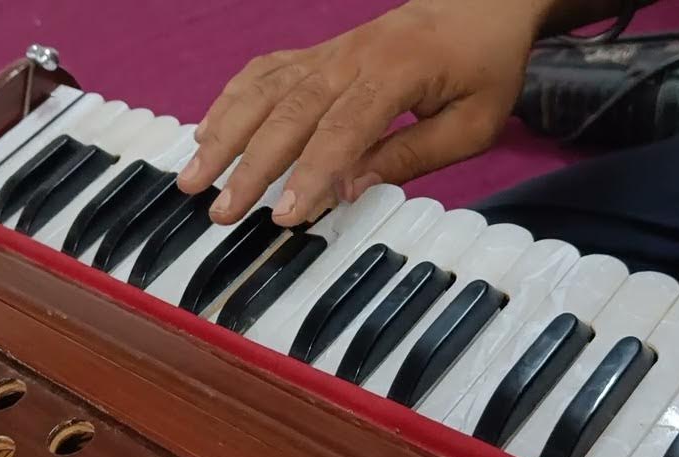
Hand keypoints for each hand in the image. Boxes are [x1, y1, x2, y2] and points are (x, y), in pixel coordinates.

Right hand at [175, 0, 558, 225]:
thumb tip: (346, 190)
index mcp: (396, 74)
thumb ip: (408, 156)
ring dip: (224, 133)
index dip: (310, 174)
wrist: (485, 2)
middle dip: (249, 165)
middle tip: (220, 209)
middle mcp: (352, 58)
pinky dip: (231, 99)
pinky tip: (208, 131)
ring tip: (193, 175)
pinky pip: (265, 71)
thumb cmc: (484, 67)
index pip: (343, 129)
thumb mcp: (471, 125)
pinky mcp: (319, 52)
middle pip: (289, 112)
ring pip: (264, 89)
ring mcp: (330, 51)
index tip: (283, 214)